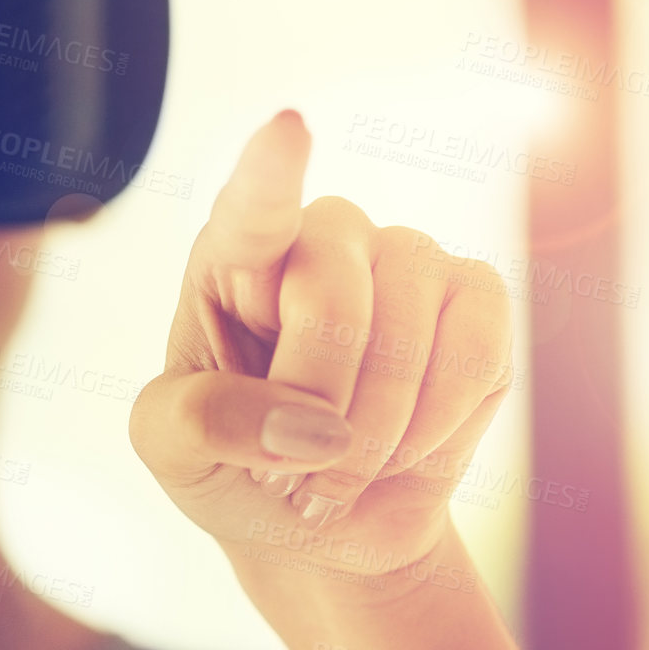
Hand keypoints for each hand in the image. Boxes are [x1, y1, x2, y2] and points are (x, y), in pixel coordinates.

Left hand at [129, 110, 515, 602]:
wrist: (325, 519)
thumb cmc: (234, 460)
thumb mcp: (172, 450)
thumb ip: (203, 424)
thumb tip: (306, 423)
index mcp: (235, 256)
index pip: (253, 206)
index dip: (272, 172)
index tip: (288, 130)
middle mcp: (324, 238)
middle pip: (331, 293)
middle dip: (316, 399)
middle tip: (293, 470)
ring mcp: (405, 259)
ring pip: (409, 327)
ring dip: (376, 431)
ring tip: (343, 469)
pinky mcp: (475, 300)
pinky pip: (476, 350)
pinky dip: (440, 423)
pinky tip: (407, 448)